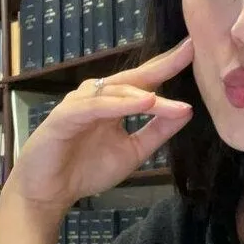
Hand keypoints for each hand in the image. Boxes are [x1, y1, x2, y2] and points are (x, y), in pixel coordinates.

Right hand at [3, 37, 193, 215]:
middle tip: (189, 50)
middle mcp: (98, 96)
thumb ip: (158, 131)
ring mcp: (81, 103)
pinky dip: (121, 104)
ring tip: (173, 102)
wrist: (49, 192)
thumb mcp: (133, 151)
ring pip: (118, 91)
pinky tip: (145, 102)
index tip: (194, 50)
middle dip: (162, 64)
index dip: (169, 66)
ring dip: (147, 95)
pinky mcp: (66, 115)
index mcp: (114, 103)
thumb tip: (188, 110)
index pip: (146, 81)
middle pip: (134, 77)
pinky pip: (97, 107)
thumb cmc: (86, 170)